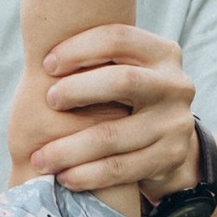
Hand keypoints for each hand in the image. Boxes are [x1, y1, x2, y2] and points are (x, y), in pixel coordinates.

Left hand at [27, 24, 199, 197]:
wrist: (165, 143)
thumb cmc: (124, 99)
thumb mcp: (121, 71)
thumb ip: (97, 59)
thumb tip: (39, 45)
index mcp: (163, 52)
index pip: (118, 38)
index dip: (78, 49)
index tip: (46, 65)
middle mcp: (176, 84)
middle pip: (122, 81)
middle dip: (77, 90)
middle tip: (46, 102)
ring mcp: (176, 123)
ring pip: (114, 135)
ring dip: (70, 148)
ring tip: (40, 157)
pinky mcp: (170, 157)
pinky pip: (121, 168)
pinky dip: (88, 174)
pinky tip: (64, 177)